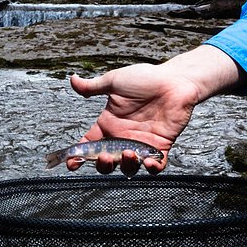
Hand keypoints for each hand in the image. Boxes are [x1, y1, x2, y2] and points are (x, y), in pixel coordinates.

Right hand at [66, 45, 241, 174]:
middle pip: (107, 161)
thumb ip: (92, 86)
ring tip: (129, 154)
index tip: (71, 162)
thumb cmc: (146, 78)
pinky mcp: (161, 146)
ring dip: (126, 165)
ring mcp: (141, 144)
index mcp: (109, 124)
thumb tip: (72, 79)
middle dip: (103, 164)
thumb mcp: (114, 81)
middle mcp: (123, 137)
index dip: (78, 156)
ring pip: (129, 167)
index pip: (89, 145)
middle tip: (105, 156)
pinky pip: (155, 165)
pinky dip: (151, 168)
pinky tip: (148, 161)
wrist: (175, 80)